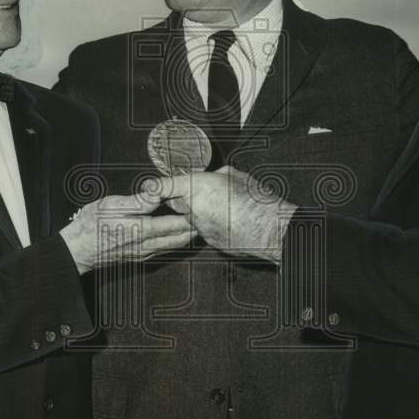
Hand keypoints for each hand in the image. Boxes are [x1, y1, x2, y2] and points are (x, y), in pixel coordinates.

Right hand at [59, 191, 196, 273]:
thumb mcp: (111, 205)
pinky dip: (176, 242)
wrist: (77, 250)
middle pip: (180, 238)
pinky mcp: (140, 257)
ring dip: (188, 236)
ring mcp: (144, 253)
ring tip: (199, 223)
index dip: (190, 215)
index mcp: (140, 229)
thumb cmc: (90, 225)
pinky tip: (180, 235)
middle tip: (207, 214)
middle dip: (195, 227)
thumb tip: (156, 194)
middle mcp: (146, 245)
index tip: (201, 205)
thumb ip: (137, 201)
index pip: (174, 223)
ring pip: (174, 246)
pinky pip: (165, 250)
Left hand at [144, 167, 296, 263]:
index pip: (164, 186)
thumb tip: (212, 177)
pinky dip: (212, 225)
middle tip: (198, 193)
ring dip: (200, 212)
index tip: (148, 188)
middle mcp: (194, 209)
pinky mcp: (210, 242)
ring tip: (222, 207)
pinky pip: (204, 230)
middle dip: (182, 198)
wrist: (270, 229)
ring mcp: (201, 229)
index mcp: (198, 187)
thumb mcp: (235, 176)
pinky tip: (229, 221)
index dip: (153, 187)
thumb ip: (216, 176)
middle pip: (176, 203)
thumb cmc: (257, 201)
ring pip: (191, 218)